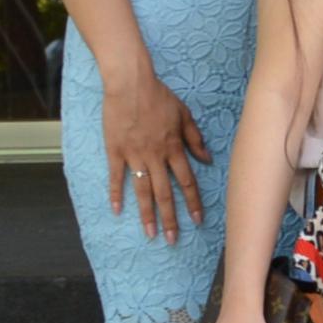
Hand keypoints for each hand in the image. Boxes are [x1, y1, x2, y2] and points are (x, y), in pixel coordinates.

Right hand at [101, 65, 210, 243]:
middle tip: (172, 239)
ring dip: (147, 214)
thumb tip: (208, 159)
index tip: (198, 220)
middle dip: (170, 218)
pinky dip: (115, 194)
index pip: (187, 181)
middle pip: (165, 193)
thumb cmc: (158, 96)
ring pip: (143, 190)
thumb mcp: (184, 114)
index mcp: (174, 148)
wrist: (131, 83)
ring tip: (150, 233)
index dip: (193, 202)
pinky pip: (116, 176)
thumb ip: (195, 138)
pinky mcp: (115, 151)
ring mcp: (134, 155)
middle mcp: (156, 156)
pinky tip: (116, 210)